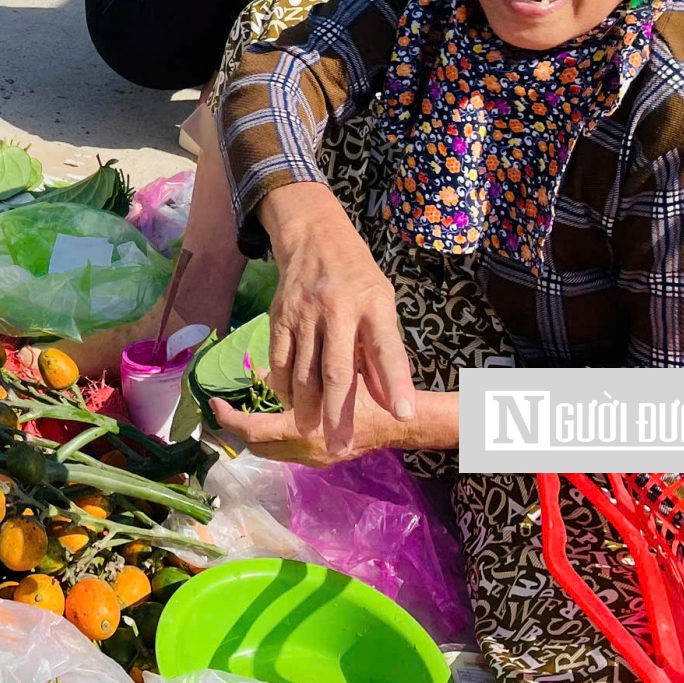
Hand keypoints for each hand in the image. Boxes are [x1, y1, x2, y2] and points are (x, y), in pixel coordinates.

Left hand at [210, 388, 456, 466]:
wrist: (399, 423)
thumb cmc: (368, 392)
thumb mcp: (332, 375)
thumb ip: (297, 375)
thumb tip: (260, 371)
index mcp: (304, 430)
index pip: (254, 430)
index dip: (230, 418)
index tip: (214, 403)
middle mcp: (305, 451)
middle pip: (256, 446)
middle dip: (236, 427)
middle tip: (223, 407)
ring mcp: (313, 460)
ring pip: (269, 451)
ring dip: (253, 433)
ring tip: (241, 410)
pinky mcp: (320, 461)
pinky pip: (284, 452)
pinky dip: (271, 436)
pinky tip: (271, 416)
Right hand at [258, 182, 417, 456]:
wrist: (313, 237)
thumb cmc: (357, 277)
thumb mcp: (382, 304)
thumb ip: (385, 352)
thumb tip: (391, 402)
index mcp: (372, 304)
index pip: (387, 349)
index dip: (397, 383)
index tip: (405, 414)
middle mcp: (337, 308)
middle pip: (336, 370)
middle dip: (338, 413)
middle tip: (340, 445)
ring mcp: (304, 312)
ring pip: (303, 371)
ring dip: (307, 407)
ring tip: (313, 432)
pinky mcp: (278, 315)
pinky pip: (279, 359)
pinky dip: (284, 385)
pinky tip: (290, 402)